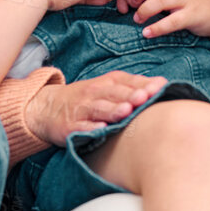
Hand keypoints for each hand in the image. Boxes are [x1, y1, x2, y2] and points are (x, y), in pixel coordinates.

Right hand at [27, 72, 166, 145]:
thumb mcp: (107, 88)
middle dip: (130, 95)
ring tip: (126, 111)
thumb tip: (162, 84)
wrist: (47, 108)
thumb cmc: (86, 99)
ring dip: (113, 110)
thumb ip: (133, 86)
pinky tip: (101, 130)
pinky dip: (91, 129)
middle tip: (145, 97)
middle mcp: (94, 94)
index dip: (143, 84)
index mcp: (106, 83)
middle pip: (115, 94)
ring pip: (99, 109)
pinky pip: (81, 128)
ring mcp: (82, 110)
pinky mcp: (70, 127)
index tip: (160, 87)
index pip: (127, 81)